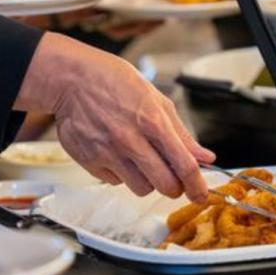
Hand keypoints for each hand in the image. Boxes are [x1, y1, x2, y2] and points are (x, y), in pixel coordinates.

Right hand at [15, 33, 214, 200]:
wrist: (70, 79)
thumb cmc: (113, 82)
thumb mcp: (155, 99)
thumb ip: (181, 133)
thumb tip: (205, 156)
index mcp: (153, 121)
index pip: (184, 166)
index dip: (198, 186)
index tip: (201, 195)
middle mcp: (131, 140)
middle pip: (165, 185)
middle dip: (174, 187)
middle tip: (172, 178)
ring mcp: (109, 153)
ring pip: (141, 189)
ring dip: (147, 181)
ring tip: (139, 158)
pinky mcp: (91, 162)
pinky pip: (116, 182)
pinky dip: (122, 174)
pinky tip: (117, 153)